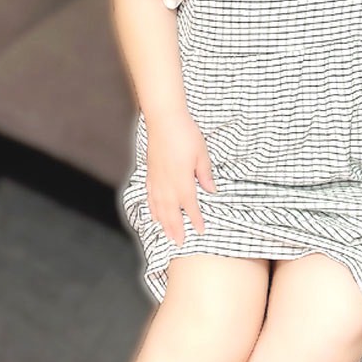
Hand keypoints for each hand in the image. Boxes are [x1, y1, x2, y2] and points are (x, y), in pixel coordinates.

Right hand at [145, 108, 216, 243]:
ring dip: (164, 223)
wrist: (164, 119)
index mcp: (182, 180)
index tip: (201, 231)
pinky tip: (154, 215)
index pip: (190, 206)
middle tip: (180, 243)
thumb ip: (205, 174)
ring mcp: (156, 179)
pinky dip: (152, 208)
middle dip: (177, 228)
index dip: (196, 219)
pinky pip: (150, 196)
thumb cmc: (185, 134)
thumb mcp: (202, 154)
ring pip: (159, 207)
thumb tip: (211, 190)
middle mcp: (167, 184)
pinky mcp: (150, 173)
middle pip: (171, 212)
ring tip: (168, 235)